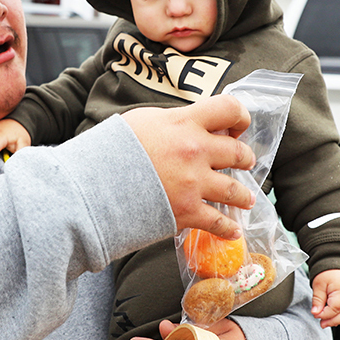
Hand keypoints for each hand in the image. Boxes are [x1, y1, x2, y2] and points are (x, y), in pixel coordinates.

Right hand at [122, 95, 254, 239]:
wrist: (93, 184)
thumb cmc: (112, 148)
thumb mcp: (143, 120)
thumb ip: (173, 121)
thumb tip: (190, 124)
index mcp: (185, 123)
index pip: (229, 109)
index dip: (240, 118)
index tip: (236, 128)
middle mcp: (195, 151)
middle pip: (237, 152)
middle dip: (245, 158)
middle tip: (244, 162)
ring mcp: (193, 183)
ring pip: (235, 190)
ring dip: (243, 195)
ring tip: (247, 198)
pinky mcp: (187, 211)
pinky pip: (218, 222)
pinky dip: (228, 229)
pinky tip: (233, 231)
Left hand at [311, 269, 339, 327]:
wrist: (338, 260)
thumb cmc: (329, 270)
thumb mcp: (319, 284)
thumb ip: (317, 300)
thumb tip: (316, 313)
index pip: (335, 309)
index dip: (325, 314)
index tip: (316, 315)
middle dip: (332, 321)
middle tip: (322, 323)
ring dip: (338, 320)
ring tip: (327, 322)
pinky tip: (335, 317)